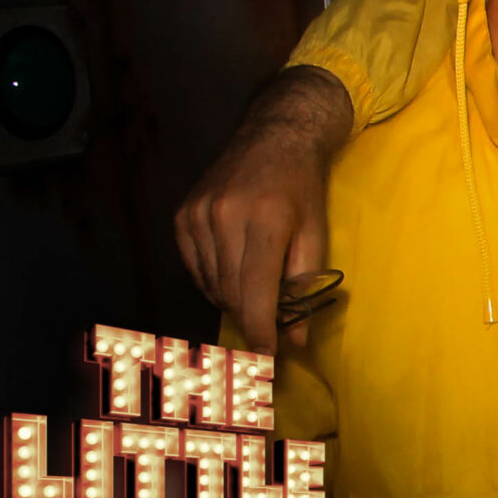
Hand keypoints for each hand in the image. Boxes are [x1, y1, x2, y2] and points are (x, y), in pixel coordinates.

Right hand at [174, 67, 351, 354]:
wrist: (275, 135)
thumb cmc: (303, 187)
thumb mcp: (316, 233)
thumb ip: (305, 287)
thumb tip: (297, 340)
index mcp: (264, 220)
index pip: (255, 292)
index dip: (260, 332)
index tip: (266, 363)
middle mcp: (223, 217)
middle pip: (230, 293)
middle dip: (249, 321)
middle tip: (265, 342)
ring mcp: (197, 215)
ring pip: (210, 284)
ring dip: (233, 300)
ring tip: (255, 296)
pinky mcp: (181, 216)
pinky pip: (195, 268)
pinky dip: (214, 280)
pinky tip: (233, 273)